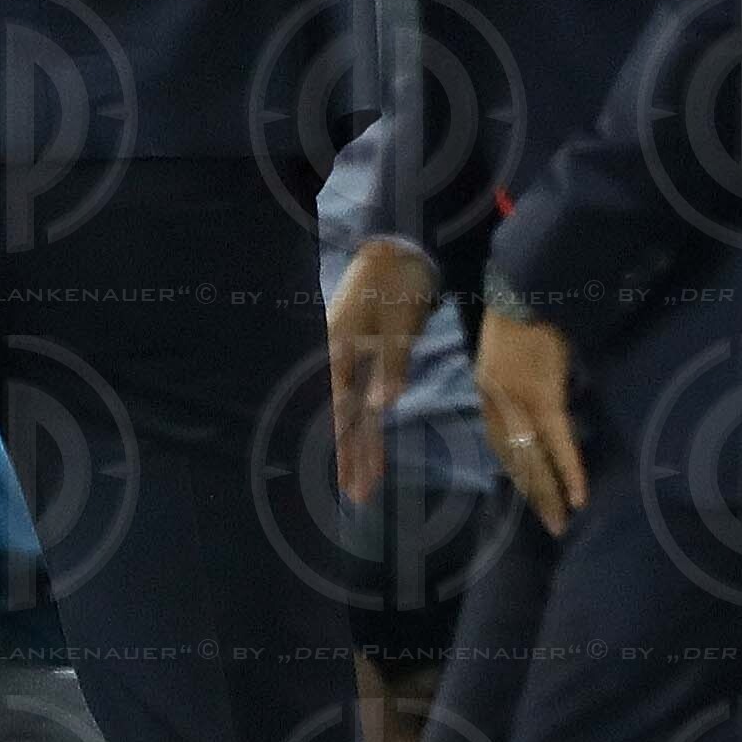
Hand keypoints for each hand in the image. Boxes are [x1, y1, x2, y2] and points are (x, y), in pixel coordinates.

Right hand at [328, 235, 438, 505]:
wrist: (399, 245)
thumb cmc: (397, 280)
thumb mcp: (397, 322)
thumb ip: (391, 365)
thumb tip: (381, 409)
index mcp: (343, 350)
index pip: (343, 409)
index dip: (347, 447)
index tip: (350, 481)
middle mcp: (344, 357)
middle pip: (348, 416)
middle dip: (353, 456)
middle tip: (356, 496)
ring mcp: (355, 355)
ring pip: (358, 406)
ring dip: (363, 442)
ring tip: (363, 478)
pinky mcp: (369, 350)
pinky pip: (366, 391)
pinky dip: (371, 416)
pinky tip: (371, 431)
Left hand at [473, 303, 586, 535]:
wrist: (523, 291)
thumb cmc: (518, 314)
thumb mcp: (504, 352)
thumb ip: (512, 380)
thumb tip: (534, 398)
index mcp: (486, 391)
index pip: (500, 442)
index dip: (516, 469)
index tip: (530, 490)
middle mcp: (497, 403)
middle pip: (515, 458)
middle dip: (533, 493)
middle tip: (550, 523)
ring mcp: (519, 404)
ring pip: (534, 458)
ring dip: (549, 493)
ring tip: (561, 521)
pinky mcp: (545, 399)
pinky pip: (558, 442)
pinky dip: (569, 471)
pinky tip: (578, 496)